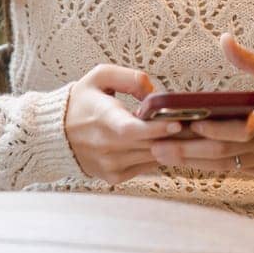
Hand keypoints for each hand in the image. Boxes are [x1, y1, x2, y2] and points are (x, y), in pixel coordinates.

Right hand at [63, 64, 182, 184]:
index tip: (178, 122)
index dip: (156, 128)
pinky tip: (165, 143)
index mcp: (102, 118)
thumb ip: (130, 78)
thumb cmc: (82, 100)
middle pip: (149, 145)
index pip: (131, 129)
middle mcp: (105, 146)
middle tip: (198, 126)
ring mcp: (109, 164)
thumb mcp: (101, 76)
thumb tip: (154, 94)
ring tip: (190, 134)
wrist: (54, 133)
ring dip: (171, 147)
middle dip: (176, 136)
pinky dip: (158, 156)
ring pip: (151, 158)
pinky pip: (145, 167)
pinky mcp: (113, 176)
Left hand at [150, 33, 253, 179]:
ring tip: (163, 155)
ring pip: (223, 165)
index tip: (191, 124)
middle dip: (189, 150)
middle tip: (159, 146)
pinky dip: (208, 167)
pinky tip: (186, 161)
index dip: (215, 130)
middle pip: (223, 152)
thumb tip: (224, 38)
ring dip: (192, 162)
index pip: (240, 130)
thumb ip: (247, 59)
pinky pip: (232, 171)